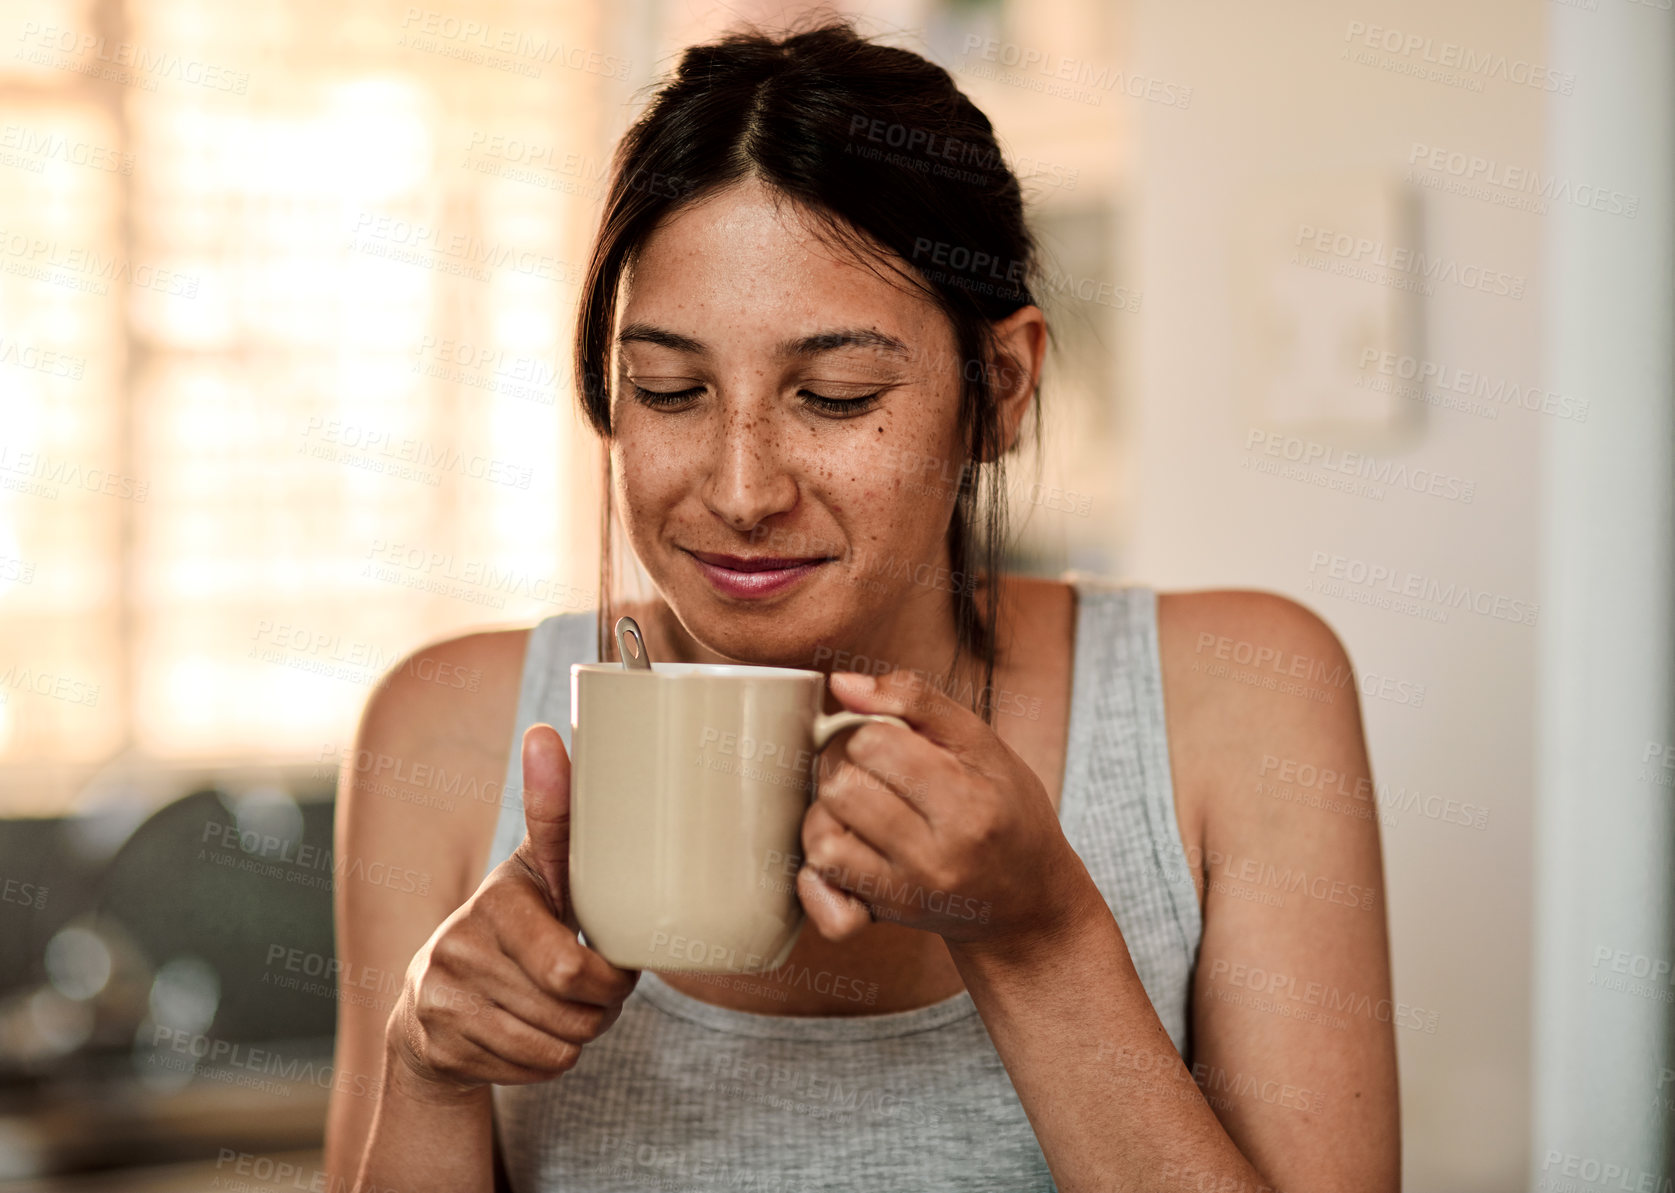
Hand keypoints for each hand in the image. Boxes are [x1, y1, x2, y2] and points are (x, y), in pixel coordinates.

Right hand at [386, 724, 638, 1097]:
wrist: (430, 1007)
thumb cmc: (514, 926)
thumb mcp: (537, 872)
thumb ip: (557, 817)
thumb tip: (546, 734)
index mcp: (500, 899)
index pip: (567, 963)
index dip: (605, 976)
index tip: (603, 978)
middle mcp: (462, 944)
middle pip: (575, 1006)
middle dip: (604, 1005)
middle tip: (602, 988)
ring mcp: (444, 998)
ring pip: (558, 1042)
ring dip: (580, 1033)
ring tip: (568, 1005)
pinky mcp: (439, 1044)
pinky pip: (533, 1069)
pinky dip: (549, 1060)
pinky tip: (534, 1032)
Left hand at [795, 669, 1100, 952]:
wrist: (1029, 902)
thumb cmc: (1009, 812)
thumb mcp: (983, 744)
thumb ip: (916, 701)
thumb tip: (842, 684)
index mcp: (969, 804)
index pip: (874, 743)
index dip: (870, 729)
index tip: (889, 739)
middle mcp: (937, 856)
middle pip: (841, 788)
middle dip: (845, 768)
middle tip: (872, 771)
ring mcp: (908, 891)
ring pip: (821, 837)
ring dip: (830, 813)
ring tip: (862, 807)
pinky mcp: (886, 914)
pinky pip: (821, 882)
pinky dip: (822, 858)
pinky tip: (850, 845)